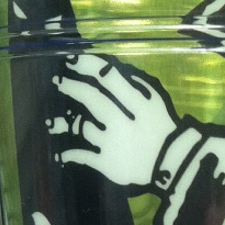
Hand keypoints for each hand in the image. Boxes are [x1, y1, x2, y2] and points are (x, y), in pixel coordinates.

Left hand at [49, 53, 178, 187]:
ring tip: (53, 123)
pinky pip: (83, 156)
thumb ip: (134, 86)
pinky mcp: (107, 163)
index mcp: (138, 104)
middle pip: (92, 99)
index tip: (72, 60)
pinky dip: (71, 154)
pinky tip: (62, 153)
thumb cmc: (161, 128)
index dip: (88, 66)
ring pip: (83, 127)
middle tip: (59, 83)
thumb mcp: (154, 101)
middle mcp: (122, 121)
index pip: (109, 78)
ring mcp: (112, 143)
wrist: (171, 164)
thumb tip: (109, 71)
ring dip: (66, 123)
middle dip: (72, 88)